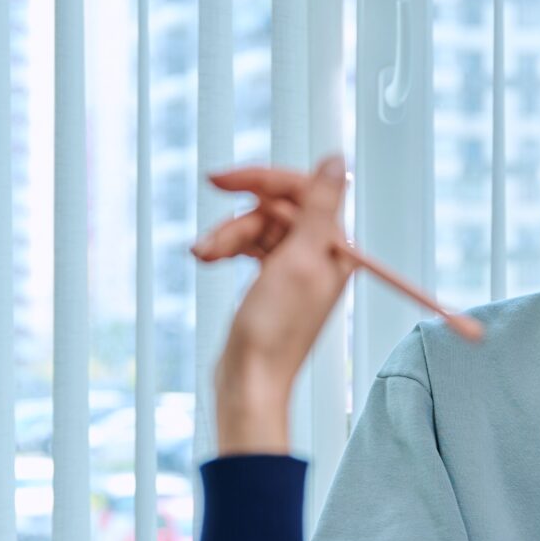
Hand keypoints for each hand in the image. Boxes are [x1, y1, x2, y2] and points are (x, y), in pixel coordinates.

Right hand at [192, 156, 353, 454]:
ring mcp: (294, 267)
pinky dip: (226, 250)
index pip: (302, 190)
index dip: (262, 180)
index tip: (222, 180)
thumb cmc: (275, 331)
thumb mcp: (299, 260)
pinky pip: (248, 247)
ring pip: (256, 228)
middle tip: (208, 243)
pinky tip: (206, 258)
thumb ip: (319, 206)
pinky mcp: (272, 280)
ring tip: (203, 258)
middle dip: (237, 223)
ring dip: (226, 238)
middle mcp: (319, 254)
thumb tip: (336, 160)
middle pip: (274, 209)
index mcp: (334, 247)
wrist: (249, 380)